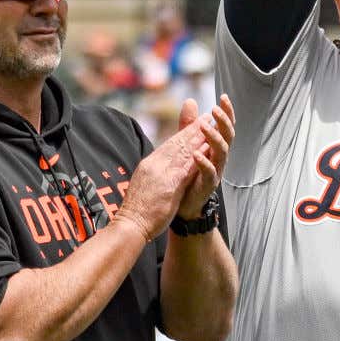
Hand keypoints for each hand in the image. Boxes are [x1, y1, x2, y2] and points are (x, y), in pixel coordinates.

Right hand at [119, 96, 232, 242]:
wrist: (129, 223)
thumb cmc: (136, 210)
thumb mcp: (144, 185)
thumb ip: (153, 173)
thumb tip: (159, 167)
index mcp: (148, 165)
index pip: (168, 145)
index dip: (183, 133)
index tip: (194, 124)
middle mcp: (154, 165)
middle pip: (177, 143)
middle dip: (193, 129)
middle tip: (206, 116)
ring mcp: (161, 174)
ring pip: (183, 151)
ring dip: (198, 137)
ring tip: (210, 126)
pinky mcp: (169, 185)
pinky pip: (186, 168)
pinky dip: (197, 157)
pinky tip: (206, 149)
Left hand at [172, 95, 234, 218]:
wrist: (184, 202)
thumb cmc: (189, 172)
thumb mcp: (188, 144)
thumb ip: (189, 125)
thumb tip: (190, 101)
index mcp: (216, 146)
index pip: (226, 126)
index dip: (227, 112)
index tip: (223, 97)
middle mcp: (220, 157)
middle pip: (228, 136)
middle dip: (223, 122)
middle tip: (214, 109)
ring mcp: (216, 170)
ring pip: (222, 152)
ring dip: (214, 137)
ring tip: (204, 126)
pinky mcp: (208, 184)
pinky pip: (210, 172)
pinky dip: (204, 162)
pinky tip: (197, 153)